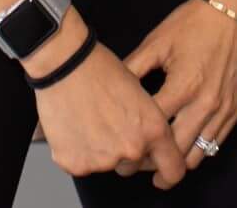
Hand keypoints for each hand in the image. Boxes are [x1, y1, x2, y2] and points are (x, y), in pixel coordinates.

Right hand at [32, 11, 189, 187]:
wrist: (63, 65)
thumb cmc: (99, 69)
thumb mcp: (139, 91)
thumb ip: (146, 123)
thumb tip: (146, 138)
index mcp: (153, 130)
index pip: (173, 170)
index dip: (167, 170)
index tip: (162, 171)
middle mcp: (131, 149)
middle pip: (133, 166)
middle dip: (125, 153)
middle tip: (110, 126)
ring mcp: (103, 161)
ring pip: (106, 165)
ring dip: (100, 150)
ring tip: (89, 120)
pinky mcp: (76, 164)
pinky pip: (81, 164)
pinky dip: (78, 151)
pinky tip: (75, 126)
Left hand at [123, 0, 236, 173]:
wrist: (234, 9)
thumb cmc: (194, 22)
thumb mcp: (156, 42)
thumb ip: (133, 68)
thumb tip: (112, 90)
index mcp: (182, 87)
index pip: (152, 130)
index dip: (133, 140)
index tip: (121, 146)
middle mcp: (206, 104)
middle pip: (175, 152)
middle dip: (152, 164)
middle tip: (135, 164)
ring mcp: (224, 109)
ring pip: (198, 155)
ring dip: (176, 163)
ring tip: (158, 162)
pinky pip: (216, 143)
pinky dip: (198, 150)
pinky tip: (182, 148)